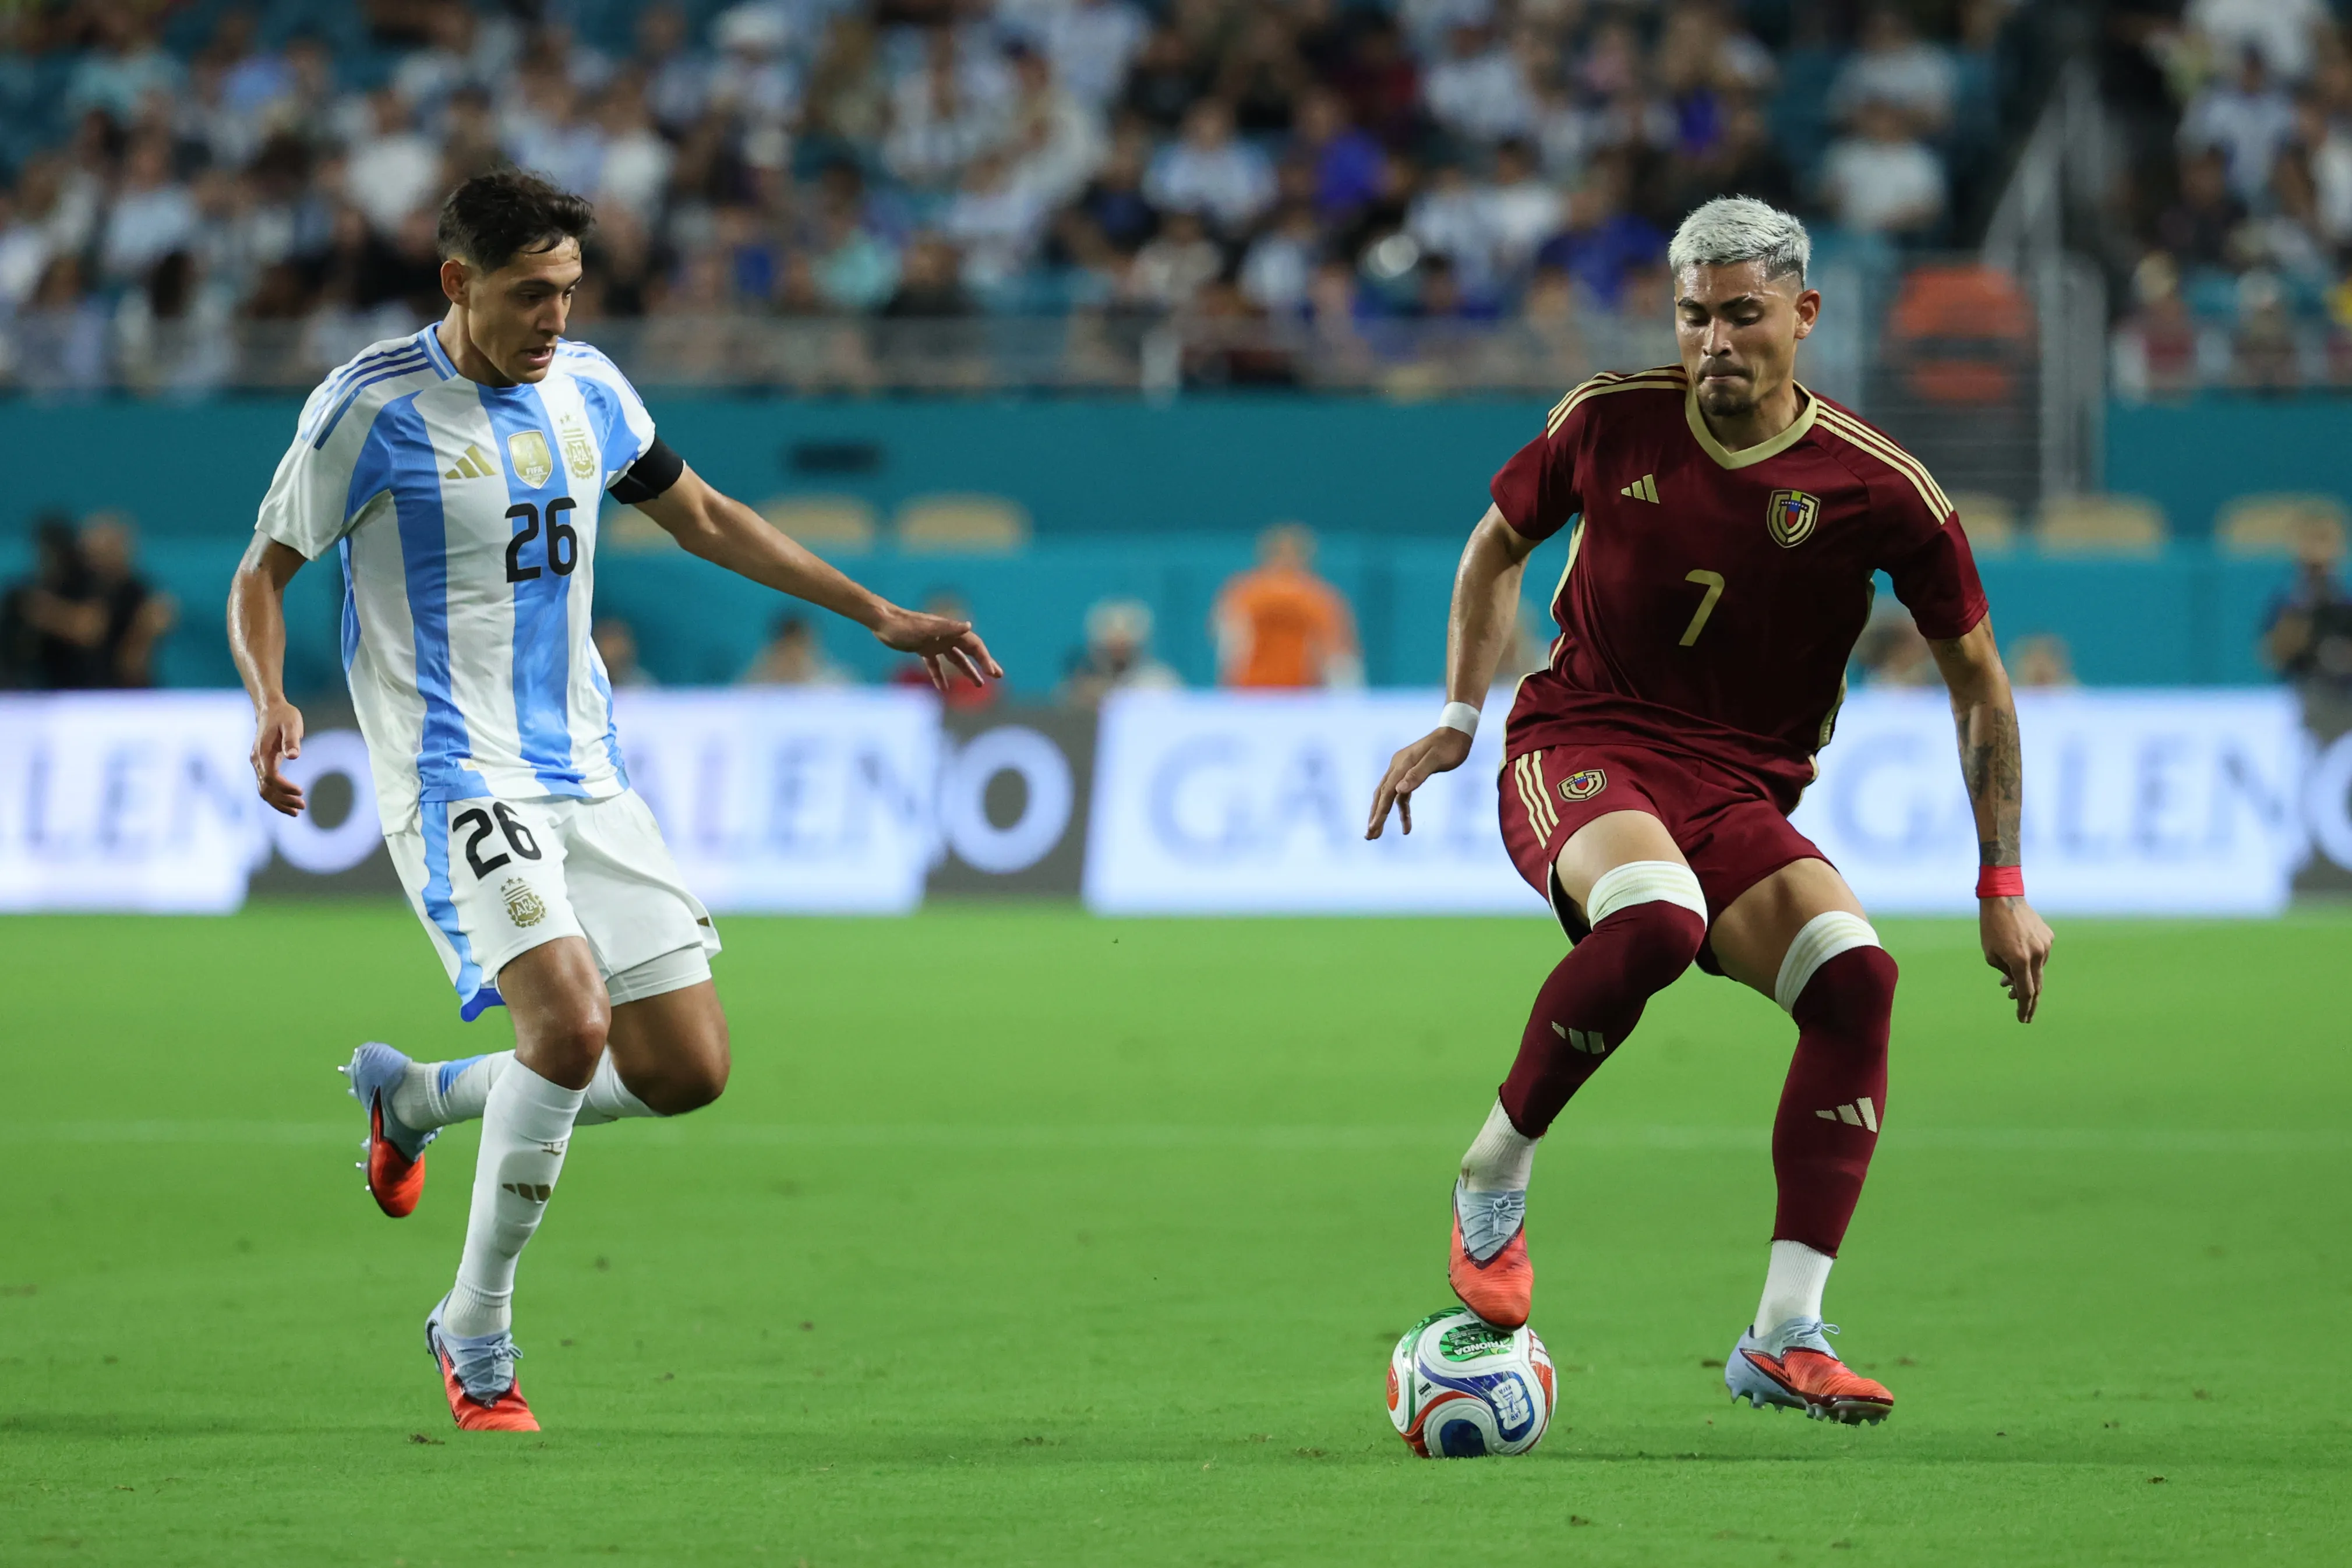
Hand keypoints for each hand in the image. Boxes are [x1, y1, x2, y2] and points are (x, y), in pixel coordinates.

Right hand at [251, 699, 305, 816]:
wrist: (271, 709)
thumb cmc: (284, 715)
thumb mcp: (292, 724)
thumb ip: (292, 740)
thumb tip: (294, 756)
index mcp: (263, 753)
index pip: (271, 777)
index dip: (285, 787)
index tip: (301, 792)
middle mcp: (256, 761)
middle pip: (265, 788)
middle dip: (283, 800)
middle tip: (303, 806)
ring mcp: (257, 764)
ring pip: (263, 790)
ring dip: (279, 803)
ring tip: (297, 811)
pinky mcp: (262, 765)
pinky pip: (265, 786)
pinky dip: (276, 797)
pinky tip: (289, 804)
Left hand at [873, 605, 1002, 691]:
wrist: (882, 621)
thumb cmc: (904, 625)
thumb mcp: (927, 629)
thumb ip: (948, 628)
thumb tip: (968, 626)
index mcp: (950, 630)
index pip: (974, 645)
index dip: (985, 659)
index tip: (992, 674)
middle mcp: (945, 636)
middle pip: (970, 652)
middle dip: (984, 664)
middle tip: (998, 676)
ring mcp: (934, 642)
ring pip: (955, 659)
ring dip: (967, 672)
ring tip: (979, 685)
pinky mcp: (922, 648)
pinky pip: (935, 664)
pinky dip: (940, 676)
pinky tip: (943, 688)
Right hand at [1366, 726, 1473, 838]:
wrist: (1456, 732)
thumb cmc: (1450, 746)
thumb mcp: (1436, 760)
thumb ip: (1418, 774)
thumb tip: (1399, 790)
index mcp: (1402, 764)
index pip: (1387, 792)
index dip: (1379, 811)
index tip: (1373, 827)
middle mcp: (1398, 766)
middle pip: (1381, 795)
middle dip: (1375, 816)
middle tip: (1369, 836)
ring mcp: (1403, 770)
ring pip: (1388, 796)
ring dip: (1383, 815)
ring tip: (1377, 834)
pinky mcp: (1410, 773)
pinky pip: (1401, 795)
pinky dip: (1401, 810)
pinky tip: (1406, 825)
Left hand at [1979, 895, 2052, 1022]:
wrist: (2004, 898)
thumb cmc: (1991, 927)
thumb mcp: (1991, 954)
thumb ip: (2005, 972)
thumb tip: (2014, 984)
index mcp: (2020, 960)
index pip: (2026, 992)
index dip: (2024, 1008)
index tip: (2023, 1019)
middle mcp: (2037, 954)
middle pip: (2037, 985)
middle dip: (2029, 1001)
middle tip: (2025, 1014)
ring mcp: (2046, 945)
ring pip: (2038, 970)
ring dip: (2026, 979)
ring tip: (2008, 983)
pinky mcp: (2049, 937)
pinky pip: (2041, 955)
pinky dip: (2031, 962)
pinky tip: (2018, 959)